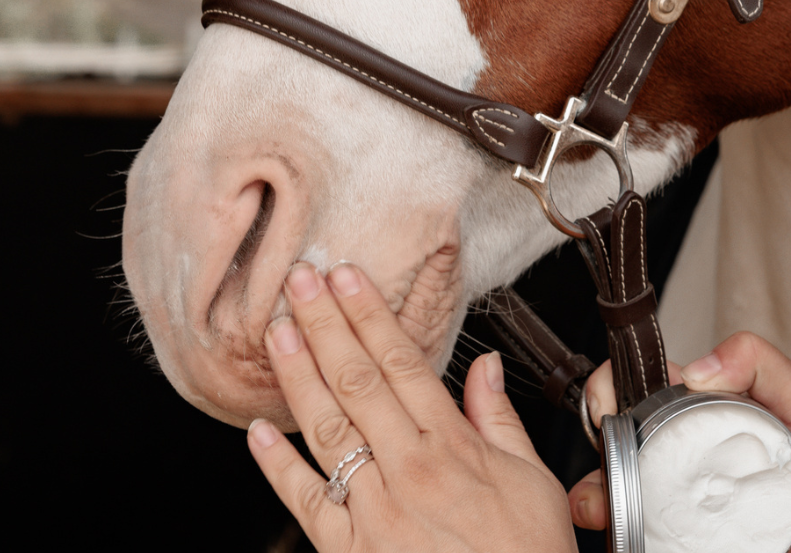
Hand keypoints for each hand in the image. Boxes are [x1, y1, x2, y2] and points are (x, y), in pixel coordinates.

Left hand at [247, 262, 576, 552]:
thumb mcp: (532, 481)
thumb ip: (500, 420)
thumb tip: (485, 366)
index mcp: (452, 447)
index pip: (401, 362)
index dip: (370, 315)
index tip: (348, 277)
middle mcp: (408, 472)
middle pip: (357, 382)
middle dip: (326, 325)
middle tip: (301, 281)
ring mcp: (374, 513)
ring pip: (327, 430)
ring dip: (299, 375)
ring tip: (278, 331)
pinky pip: (307, 503)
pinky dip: (278, 467)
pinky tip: (257, 432)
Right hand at [568, 332, 790, 552]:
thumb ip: (753, 361)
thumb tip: (696, 370)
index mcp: (696, 409)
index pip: (631, 391)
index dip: (605, 398)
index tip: (605, 415)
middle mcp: (687, 457)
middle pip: (617, 462)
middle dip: (595, 479)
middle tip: (598, 499)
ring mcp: (697, 509)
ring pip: (634, 514)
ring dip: (612, 523)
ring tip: (616, 534)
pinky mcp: (712, 549)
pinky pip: (670, 549)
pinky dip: (649, 549)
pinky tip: (644, 549)